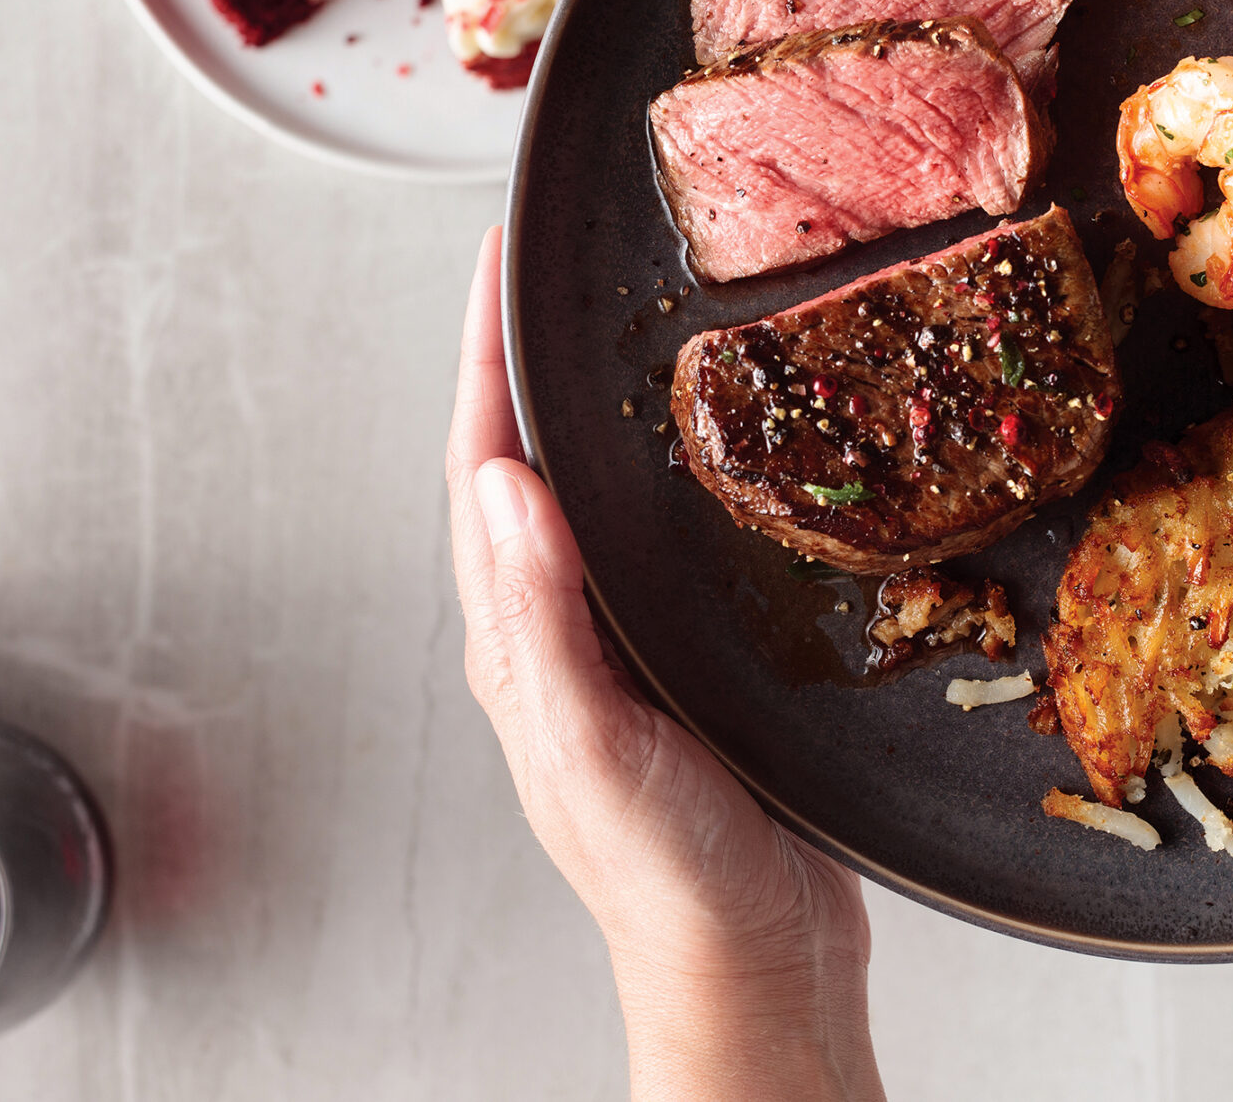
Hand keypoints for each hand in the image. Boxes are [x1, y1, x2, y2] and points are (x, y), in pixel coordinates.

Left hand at [447, 227, 883, 1101]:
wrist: (752, 966)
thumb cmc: (671, 880)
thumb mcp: (597, 745)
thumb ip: (544, 620)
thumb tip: (504, 485)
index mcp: (519, 645)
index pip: (480, 470)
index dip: (480, 361)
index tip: (493, 265)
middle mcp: (553, 634)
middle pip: (522, 467)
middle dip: (524, 362)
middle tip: (548, 266)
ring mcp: (614, 649)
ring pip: (589, 499)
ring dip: (588, 410)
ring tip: (616, 328)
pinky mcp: (679, 664)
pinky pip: (651, 541)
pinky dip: (660, 475)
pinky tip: (709, 454)